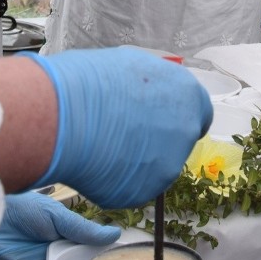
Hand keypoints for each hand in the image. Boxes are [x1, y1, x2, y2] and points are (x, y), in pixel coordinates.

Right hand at [28, 46, 212, 206]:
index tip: (159, 120)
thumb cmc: (89, 82)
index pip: (199, 113)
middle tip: (122, 133)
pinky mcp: (143, 193)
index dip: (177, 116)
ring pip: (153, 168)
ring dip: (134, 162)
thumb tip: (147, 96)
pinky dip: (115, 180)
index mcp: (188, 95)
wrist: (61, 116)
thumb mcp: (130, 67)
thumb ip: (152, 87)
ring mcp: (167, 166)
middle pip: (177, 142)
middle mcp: (186, 132)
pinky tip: (94, 163)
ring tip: (100, 146)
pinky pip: (130, 187)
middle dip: (155, 140)